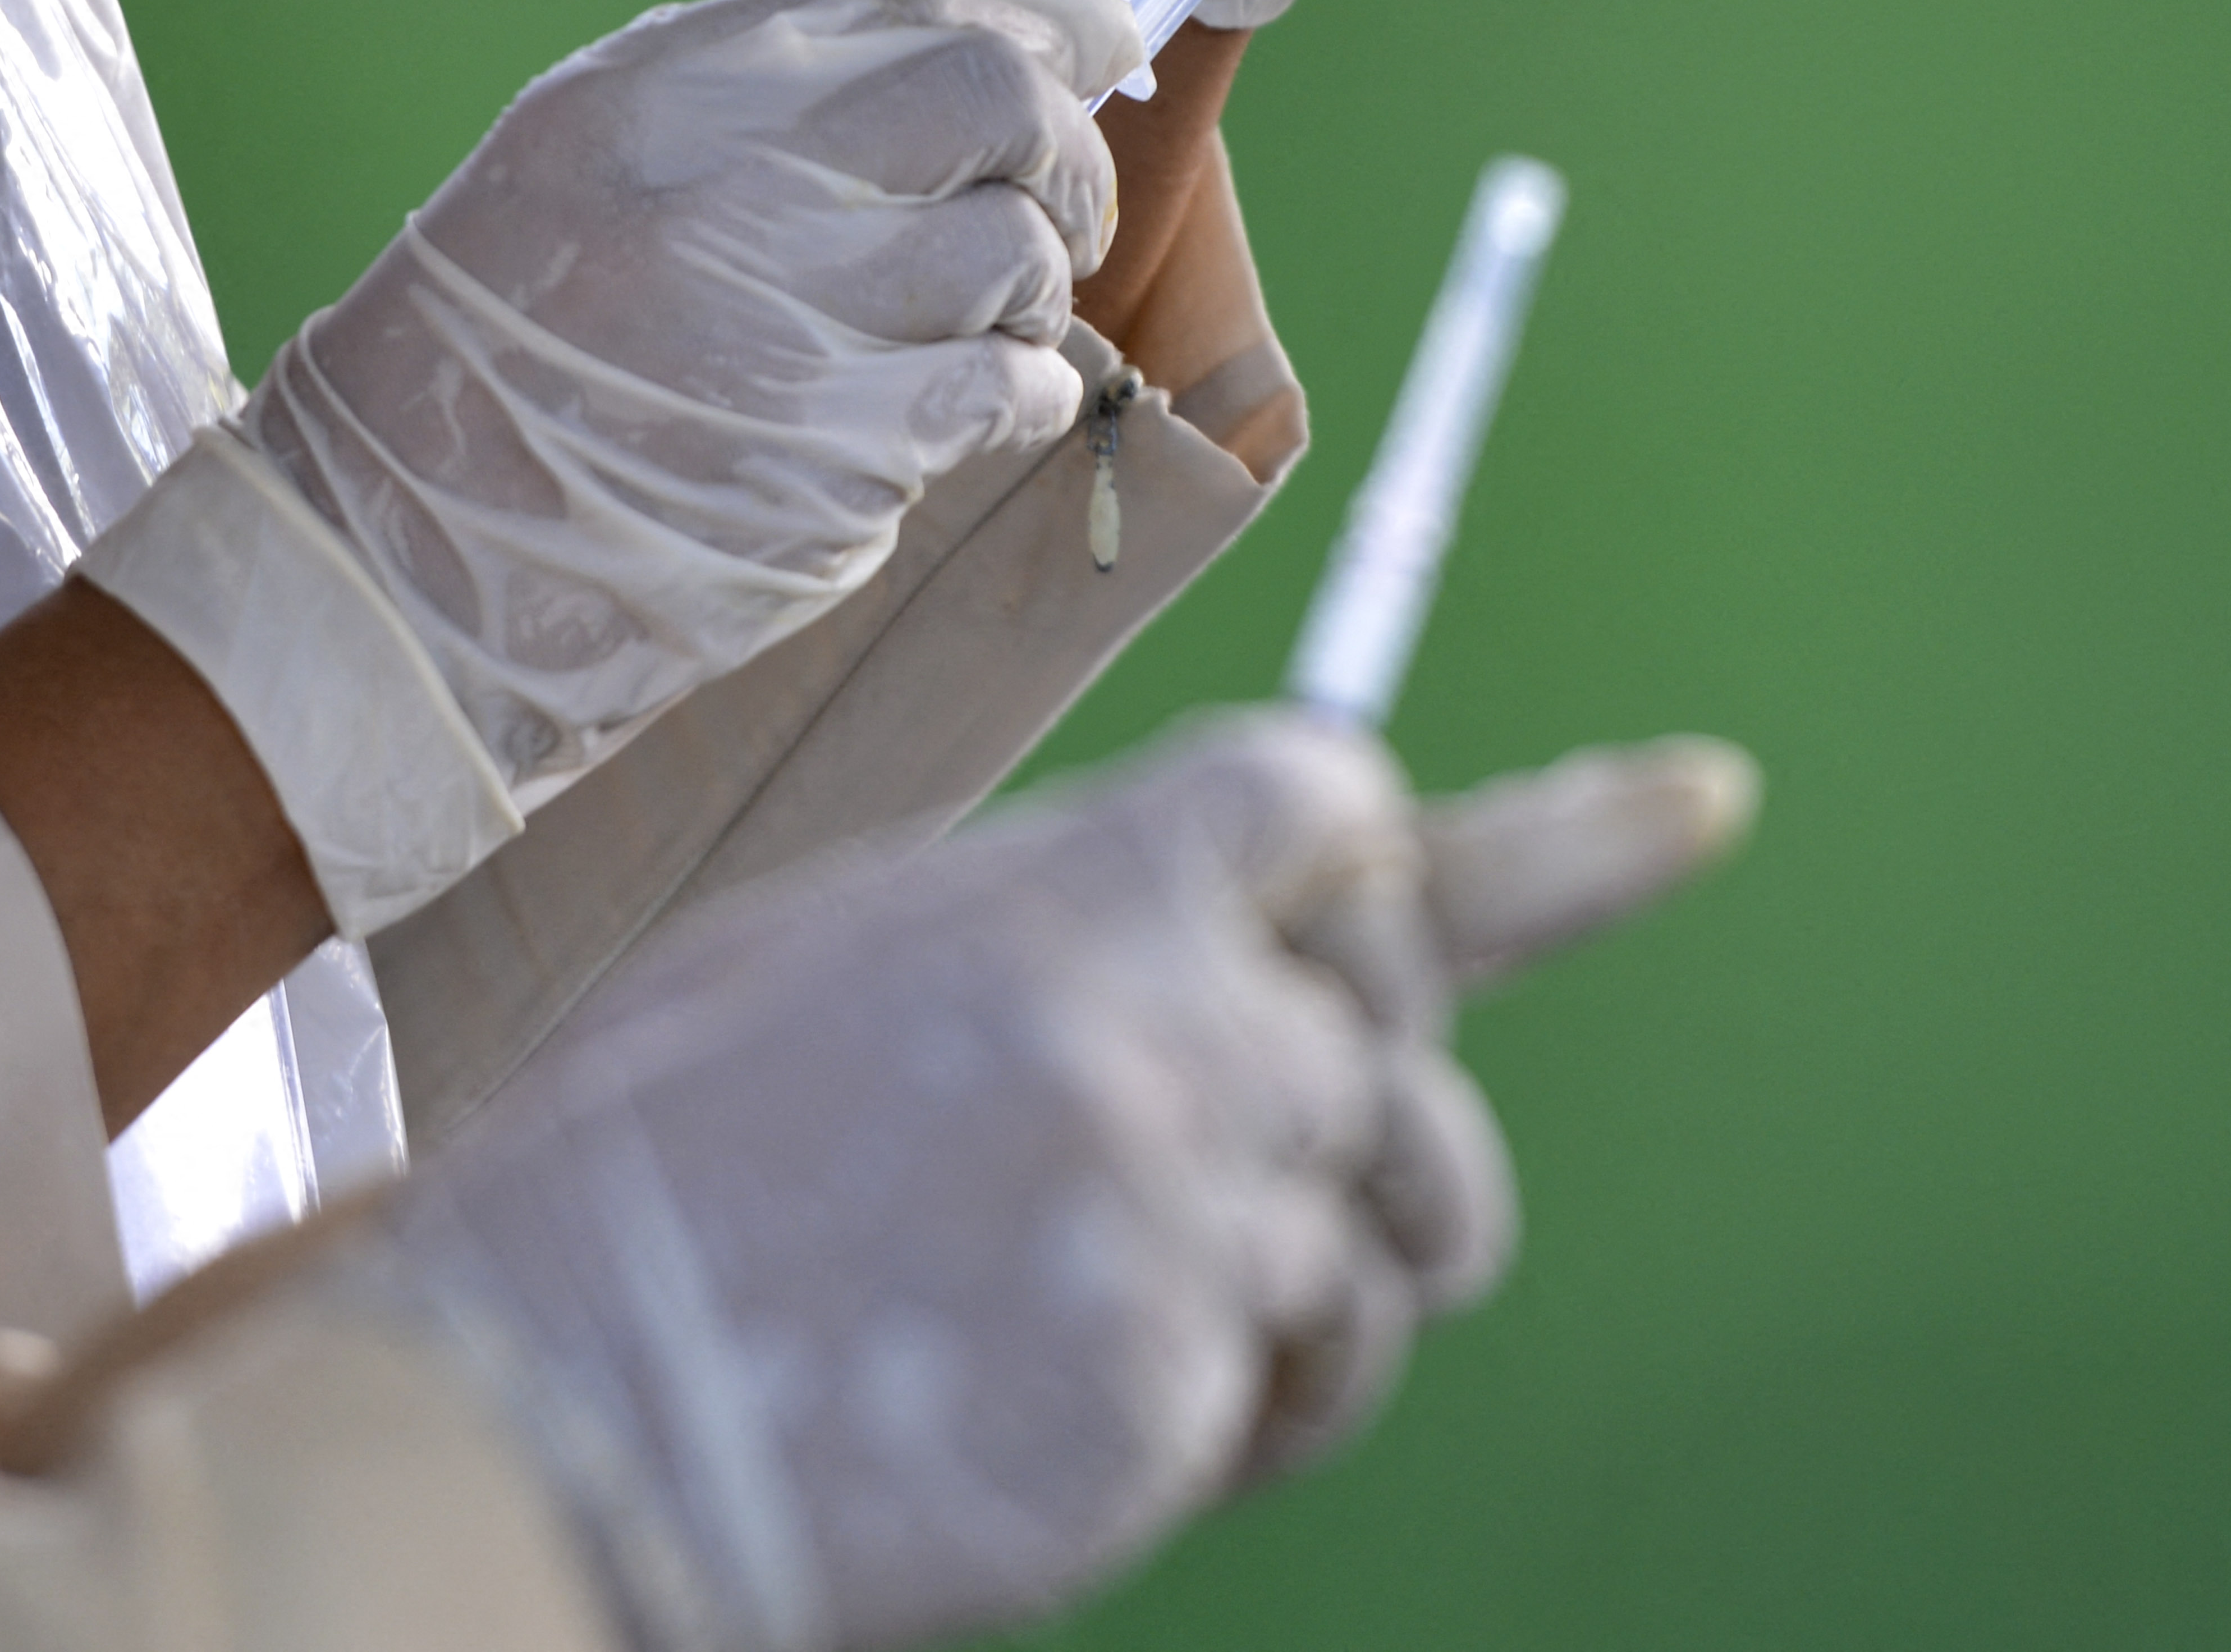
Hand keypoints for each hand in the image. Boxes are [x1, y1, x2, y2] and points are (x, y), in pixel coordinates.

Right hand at [248, 0, 1138, 802]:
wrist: (405, 552)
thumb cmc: (503, 351)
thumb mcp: (584, 150)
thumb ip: (753, 80)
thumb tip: (979, 29)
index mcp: (663, 93)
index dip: (1037, 15)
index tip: (1097, 46)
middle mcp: (733, 188)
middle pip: (995, 102)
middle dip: (1060, 151)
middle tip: (1054, 204)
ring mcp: (790, 326)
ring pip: (1019, 253)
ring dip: (1029, 288)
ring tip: (961, 327)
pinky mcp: (840, 460)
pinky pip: (1011, 390)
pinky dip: (1016, 393)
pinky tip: (957, 409)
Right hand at [363, 709, 1754, 1651]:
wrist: (540, 1390)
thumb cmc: (646, 1179)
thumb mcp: (820, 971)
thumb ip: (1038, 937)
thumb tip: (1183, 942)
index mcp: (1054, 893)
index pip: (1333, 806)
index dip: (1494, 826)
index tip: (1690, 807)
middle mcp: (1147, 1023)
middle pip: (1399, 1043)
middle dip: (1381, 1124)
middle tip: (1330, 1199)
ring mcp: (1170, 1205)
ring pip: (1383, 1235)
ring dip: (1316, 1296)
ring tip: (1164, 1341)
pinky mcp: (1170, 1384)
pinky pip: (1301, 1382)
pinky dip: (1242, 1417)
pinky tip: (1091, 1424)